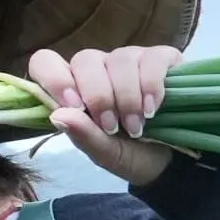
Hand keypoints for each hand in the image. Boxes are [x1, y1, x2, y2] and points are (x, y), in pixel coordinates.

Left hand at [32, 44, 180, 186]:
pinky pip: (152, 58)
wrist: (173, 162)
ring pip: (119, 59)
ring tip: (137, 125)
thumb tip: (57, 115)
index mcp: (74, 88)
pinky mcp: (162, 58)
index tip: (74, 106)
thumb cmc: (131, 154)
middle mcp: (99, 68)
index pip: (46, 62)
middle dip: (98, 96)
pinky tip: (154, 107)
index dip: (55, 78)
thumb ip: (82, 135)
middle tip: (111, 126)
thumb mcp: (105, 153)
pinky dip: (152, 85)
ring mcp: (130, 59)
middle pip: (85, 60)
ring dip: (127, 96)